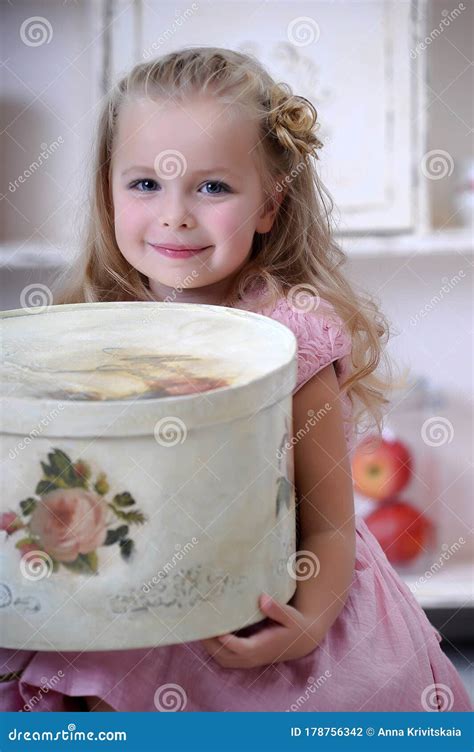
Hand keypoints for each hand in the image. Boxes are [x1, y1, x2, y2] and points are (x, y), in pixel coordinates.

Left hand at [200, 593, 322, 668]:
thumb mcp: (291, 616)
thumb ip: (277, 608)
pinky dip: (214, 646)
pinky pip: (224, 656)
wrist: (301, 640)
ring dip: (208, 645)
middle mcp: (252, 657)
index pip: (239, 648)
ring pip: (221, 658)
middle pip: (224, 655)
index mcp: (261, 647)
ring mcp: (247, 659)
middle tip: (198, 622)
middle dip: (209, 641)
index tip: (213, 627)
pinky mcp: (245, 657)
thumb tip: (262, 598)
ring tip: (198, 625)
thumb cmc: (295, 625)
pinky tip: (208, 631)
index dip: (225, 640)